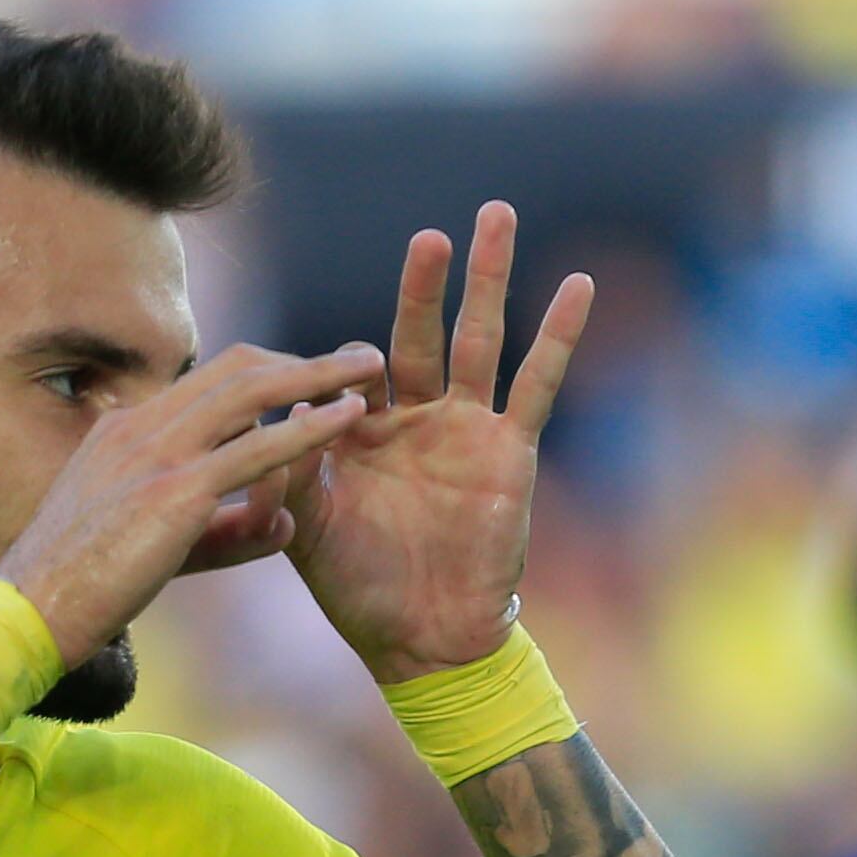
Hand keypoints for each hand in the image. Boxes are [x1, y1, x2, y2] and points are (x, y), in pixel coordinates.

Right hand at [0, 340, 382, 668]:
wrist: (29, 614)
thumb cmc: (81, 591)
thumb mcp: (157, 549)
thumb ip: (223, 535)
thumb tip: (283, 528)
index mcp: (125, 431)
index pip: (206, 383)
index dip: (266, 374)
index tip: (310, 377)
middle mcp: (141, 426)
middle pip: (235, 368)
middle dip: (300, 358)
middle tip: (355, 357)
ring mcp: (157, 452)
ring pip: (252, 391)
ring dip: (318, 373)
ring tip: (369, 366)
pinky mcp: (175, 490)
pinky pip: (258, 448)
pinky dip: (311, 426)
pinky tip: (350, 417)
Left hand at [289, 202, 592, 683]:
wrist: (423, 641)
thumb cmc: (359, 590)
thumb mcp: (304, 530)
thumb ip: (286, 475)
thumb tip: (278, 420)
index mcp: (360, 432)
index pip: (351, 369)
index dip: (340, 362)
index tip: (328, 365)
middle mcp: (415, 418)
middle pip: (419, 333)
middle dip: (425, 283)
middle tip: (431, 234)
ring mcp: (466, 428)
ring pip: (479, 338)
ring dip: (489, 279)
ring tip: (497, 214)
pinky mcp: (510, 449)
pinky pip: (538, 383)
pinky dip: (559, 335)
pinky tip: (578, 286)